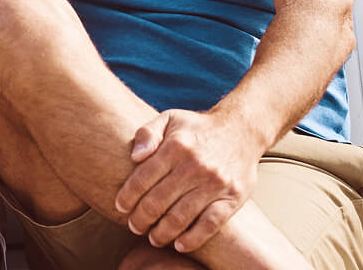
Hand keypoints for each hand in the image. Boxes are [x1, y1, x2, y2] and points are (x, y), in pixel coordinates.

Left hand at [115, 108, 261, 253]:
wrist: (241, 130)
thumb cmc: (198, 128)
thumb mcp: (170, 119)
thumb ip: (147, 133)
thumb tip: (134, 156)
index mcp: (176, 146)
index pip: (143, 177)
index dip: (128, 196)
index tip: (120, 207)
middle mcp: (194, 165)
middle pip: (159, 201)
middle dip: (141, 218)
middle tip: (134, 226)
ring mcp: (214, 183)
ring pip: (181, 217)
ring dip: (162, 233)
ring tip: (153, 237)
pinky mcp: (231, 198)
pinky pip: (209, 224)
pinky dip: (193, 238)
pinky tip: (179, 245)